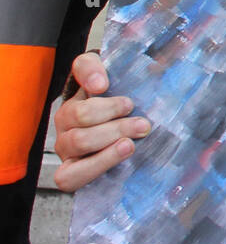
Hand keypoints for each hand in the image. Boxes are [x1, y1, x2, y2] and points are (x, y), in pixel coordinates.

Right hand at [53, 51, 149, 192]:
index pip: (83, 68)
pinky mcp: (70, 175)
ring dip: (111, 140)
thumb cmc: (124, 118)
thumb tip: (98, 84)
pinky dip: (99, 163)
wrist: (125, 144)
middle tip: (142, 124)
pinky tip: (121, 154)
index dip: (93, 75)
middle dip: (115, 119)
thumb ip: (109, 74)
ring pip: (79, 141)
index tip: (111, 89)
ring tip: (133, 141)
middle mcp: (67, 120)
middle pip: (82, 114)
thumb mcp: (124, 90)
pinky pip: (71, 175)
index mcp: (80, 92)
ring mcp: (66, 149)